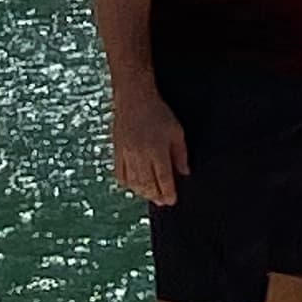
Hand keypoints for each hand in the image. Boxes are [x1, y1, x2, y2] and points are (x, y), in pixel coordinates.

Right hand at [110, 88, 188, 205]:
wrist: (134, 99)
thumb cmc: (158, 113)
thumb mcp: (177, 131)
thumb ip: (181, 154)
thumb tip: (185, 172)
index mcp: (157, 150)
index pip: (163, 179)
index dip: (168, 193)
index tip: (172, 200)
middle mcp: (140, 155)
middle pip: (147, 184)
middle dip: (155, 196)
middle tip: (162, 202)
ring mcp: (126, 155)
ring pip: (133, 182)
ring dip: (142, 192)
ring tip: (151, 196)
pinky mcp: (117, 152)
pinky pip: (120, 175)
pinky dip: (127, 184)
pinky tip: (135, 186)